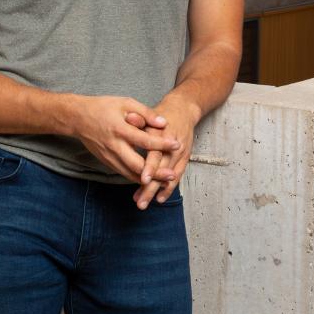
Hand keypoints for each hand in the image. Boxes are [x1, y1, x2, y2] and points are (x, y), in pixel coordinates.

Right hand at [70, 96, 181, 184]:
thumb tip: (164, 123)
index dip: (161, 144)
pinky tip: (149, 179)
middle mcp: (114, 146)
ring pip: (130, 174)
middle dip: (155, 173)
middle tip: (172, 175)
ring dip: (147, 180)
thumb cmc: (103, 107)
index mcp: (120, 129)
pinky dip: (137, 178)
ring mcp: (109, 157)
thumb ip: (145, 113)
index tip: (176, 144)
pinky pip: (124, 173)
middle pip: (137, 165)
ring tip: (164, 182)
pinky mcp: (106, 162)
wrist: (77, 118)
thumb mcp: (125, 103)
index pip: (144, 140)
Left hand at [129, 94, 200, 209]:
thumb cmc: (162, 113)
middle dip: (151, 187)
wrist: (184, 110)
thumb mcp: (150, 113)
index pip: (157, 153)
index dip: (151, 167)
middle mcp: (174, 147)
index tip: (143, 179)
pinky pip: (177, 177)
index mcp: (164, 135)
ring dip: (156, 191)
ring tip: (143, 203)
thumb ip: (139, 119)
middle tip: (140, 202)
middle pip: (162, 170)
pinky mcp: (185, 159)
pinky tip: (159, 199)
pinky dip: (168, 189)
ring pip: (169, 177)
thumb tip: (129, 119)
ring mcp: (180, 154)